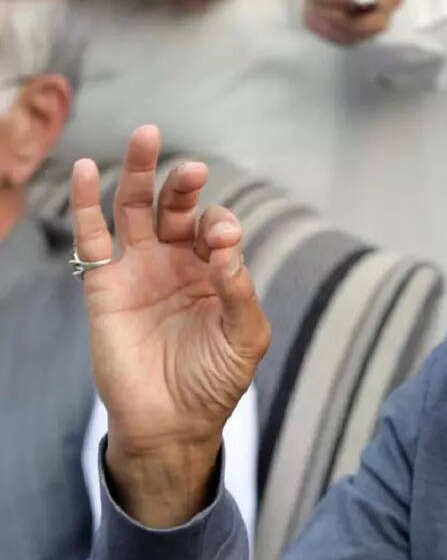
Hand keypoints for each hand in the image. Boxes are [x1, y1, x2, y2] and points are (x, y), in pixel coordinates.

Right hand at [70, 126, 269, 526]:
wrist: (172, 423)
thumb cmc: (215, 381)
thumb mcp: (245, 337)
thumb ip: (240, 291)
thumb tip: (229, 246)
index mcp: (216, 271)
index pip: (218, 230)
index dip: (221, 227)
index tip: (224, 241)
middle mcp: (178, 262)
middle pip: (177, 207)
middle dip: (183, 184)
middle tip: (192, 169)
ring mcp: (140, 270)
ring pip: (136, 209)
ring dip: (140, 173)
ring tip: (145, 136)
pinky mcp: (104, 285)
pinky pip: (94, 237)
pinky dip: (89, 203)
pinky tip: (90, 170)